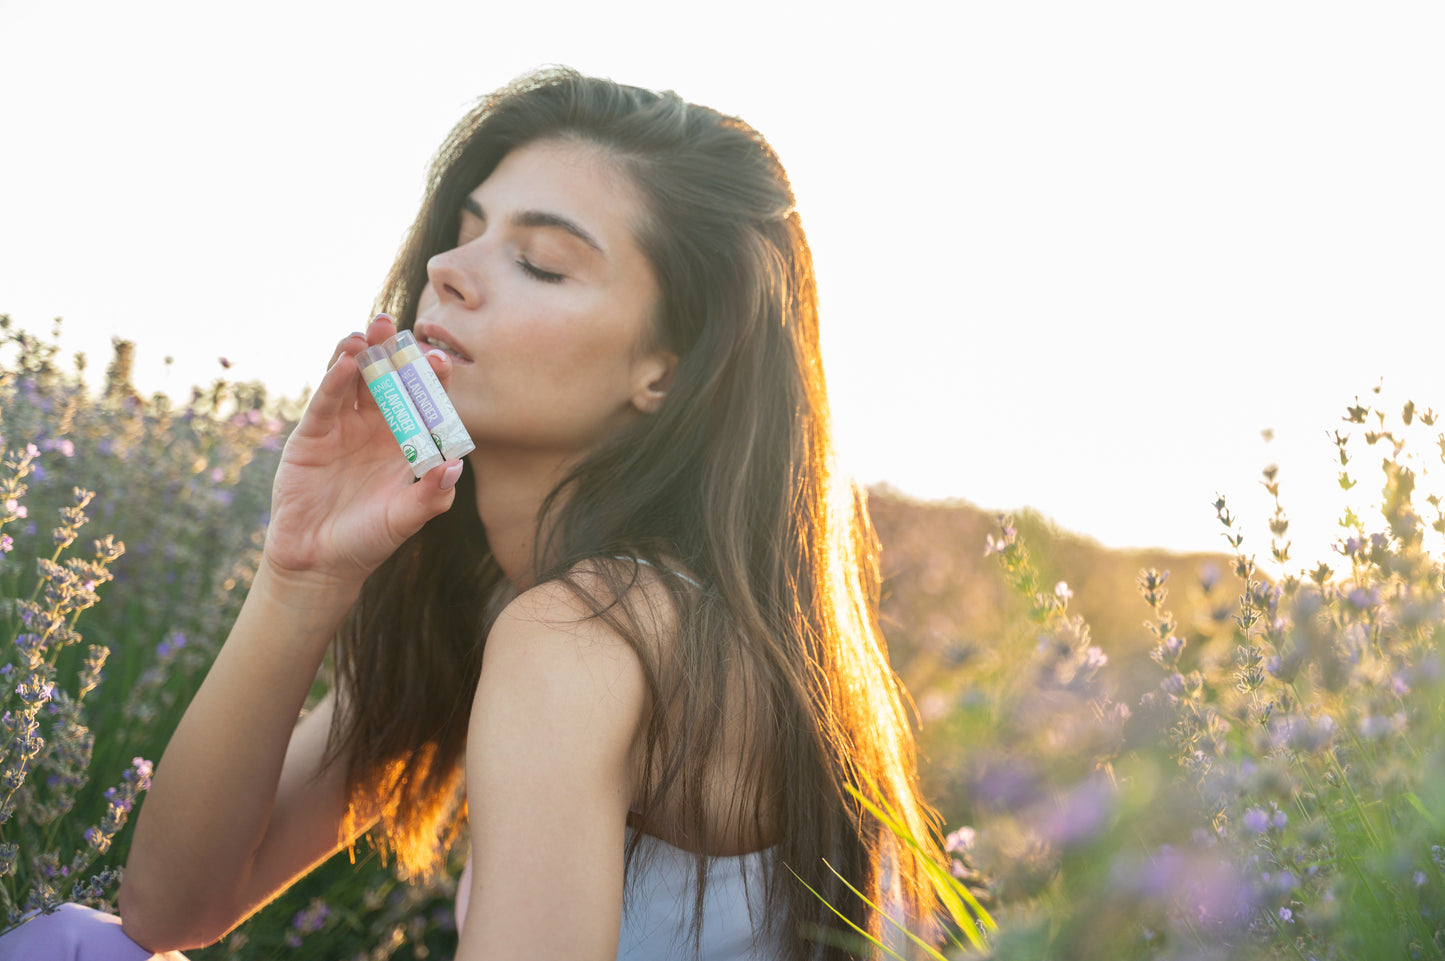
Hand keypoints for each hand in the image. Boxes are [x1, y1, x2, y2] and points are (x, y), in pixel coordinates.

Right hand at [262, 314, 462, 591]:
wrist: (320, 562)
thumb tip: (456, 467)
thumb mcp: (405, 519)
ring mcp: (342, 427)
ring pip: (353, 381)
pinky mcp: (312, 435)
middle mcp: (375, 428)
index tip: (440, 360)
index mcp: (406, 442)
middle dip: (392, 353)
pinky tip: (346, 362)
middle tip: (398, 327)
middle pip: (386, 380)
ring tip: (369, 333)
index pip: (422, 401)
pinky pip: (326, 402)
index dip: (429, 379)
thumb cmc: (368, 540)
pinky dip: (335, 380)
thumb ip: (431, 496)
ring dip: (361, 354)